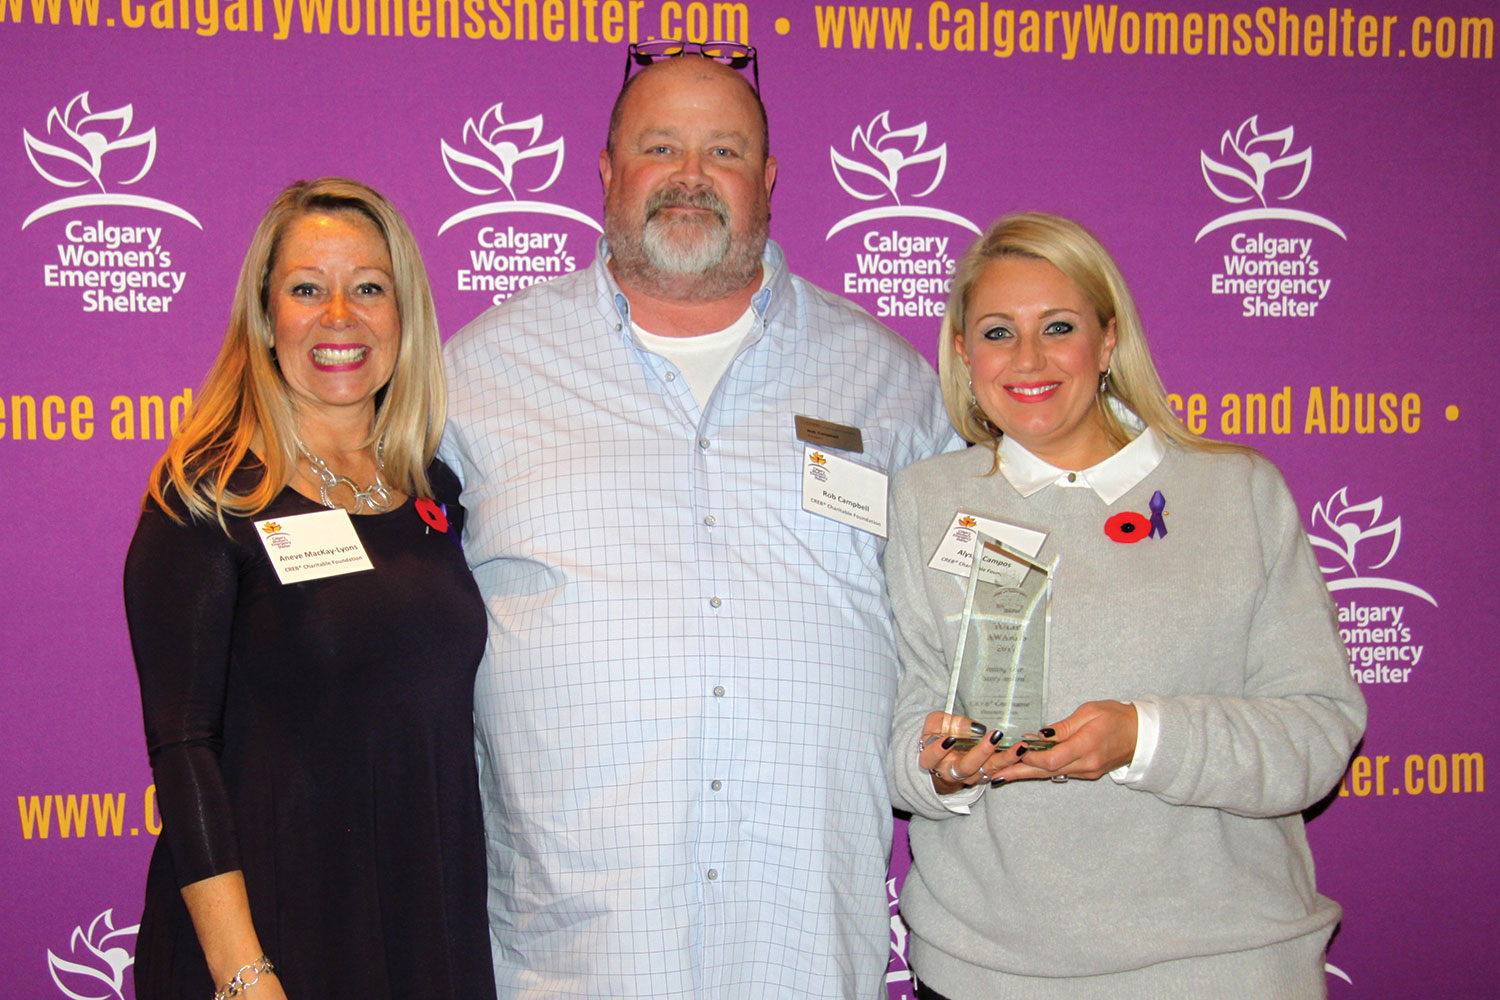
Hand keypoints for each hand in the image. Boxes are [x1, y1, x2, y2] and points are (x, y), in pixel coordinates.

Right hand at [915, 711, 1022, 793]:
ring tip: (1020, 746)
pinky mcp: (986, 775)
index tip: (949, 739)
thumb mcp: (937, 724)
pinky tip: (1024, 750)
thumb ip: (949, 722)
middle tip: (994, 737)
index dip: (939, 750)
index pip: (931, 758)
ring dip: (1006, 759)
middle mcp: (951, 772)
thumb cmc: (939, 735)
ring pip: (988, 770)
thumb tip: (977, 728)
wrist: (945, 756)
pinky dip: (1013, 762)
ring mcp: (971, 776)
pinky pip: (1001, 771)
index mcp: (933, 760)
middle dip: (981, 752)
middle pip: (966, 767)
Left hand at [989, 701, 1137, 782]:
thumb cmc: (1116, 717)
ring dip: (1026, 773)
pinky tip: (1025, 769)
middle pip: (1045, 772)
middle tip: (993, 773)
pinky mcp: (1087, 773)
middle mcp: (1085, 764)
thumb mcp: (1089, 712)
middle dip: (1018, 772)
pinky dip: (1041, 771)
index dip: (1028, 756)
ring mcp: (1087, 772)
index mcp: (1086, 746)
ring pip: (1050, 774)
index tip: (1011, 750)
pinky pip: (1060, 773)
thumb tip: (1038, 735)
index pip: (1050, 759)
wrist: (1142, 735)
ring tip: (1001, 774)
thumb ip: (1063, 727)